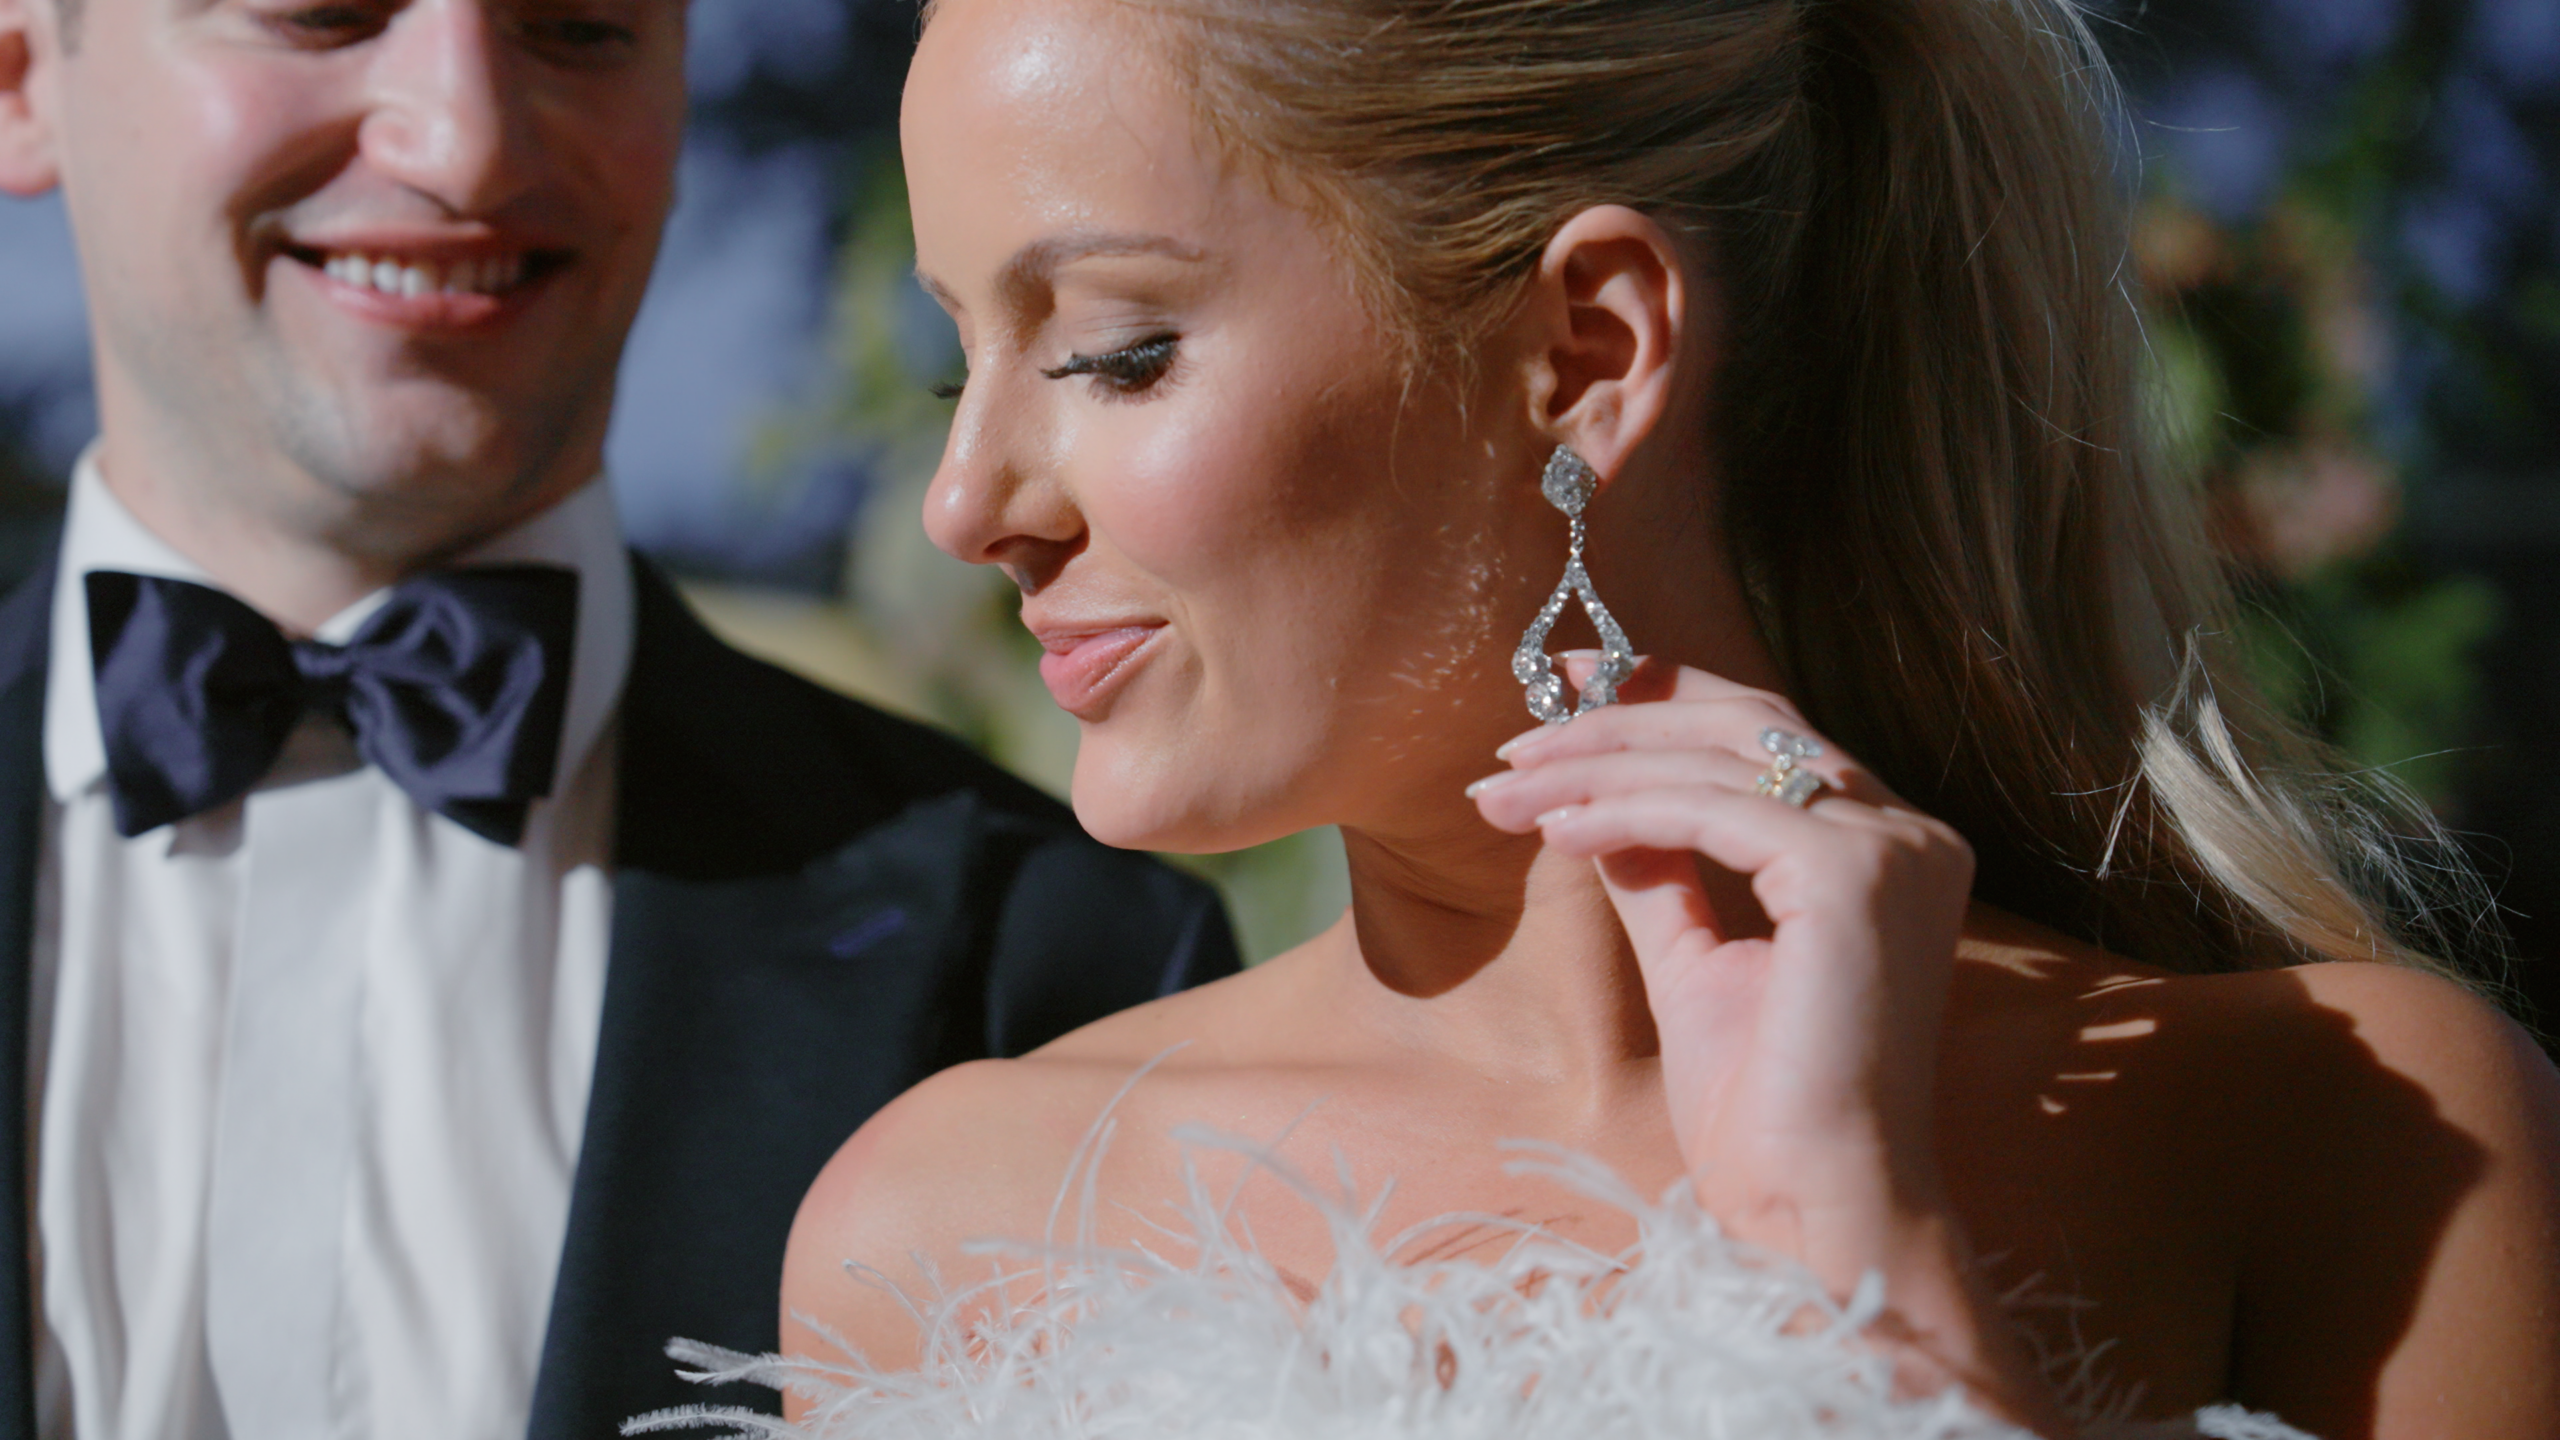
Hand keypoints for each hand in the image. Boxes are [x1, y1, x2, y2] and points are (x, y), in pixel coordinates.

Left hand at [1471, 660, 2061, 1426]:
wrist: (1811, 1202)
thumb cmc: (1765, 1112)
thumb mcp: (1695, 966)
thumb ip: (1663, 877)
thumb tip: (1595, 809)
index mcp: (1887, 850)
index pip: (1769, 735)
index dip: (1666, 696)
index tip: (1565, 685)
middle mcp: (1908, 835)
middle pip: (1747, 723)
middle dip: (1620, 715)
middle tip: (1516, 730)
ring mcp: (1891, 850)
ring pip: (1716, 761)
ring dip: (1594, 766)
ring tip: (1503, 789)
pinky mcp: (1853, 877)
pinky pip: (1710, 813)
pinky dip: (1622, 811)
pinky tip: (1553, 831)